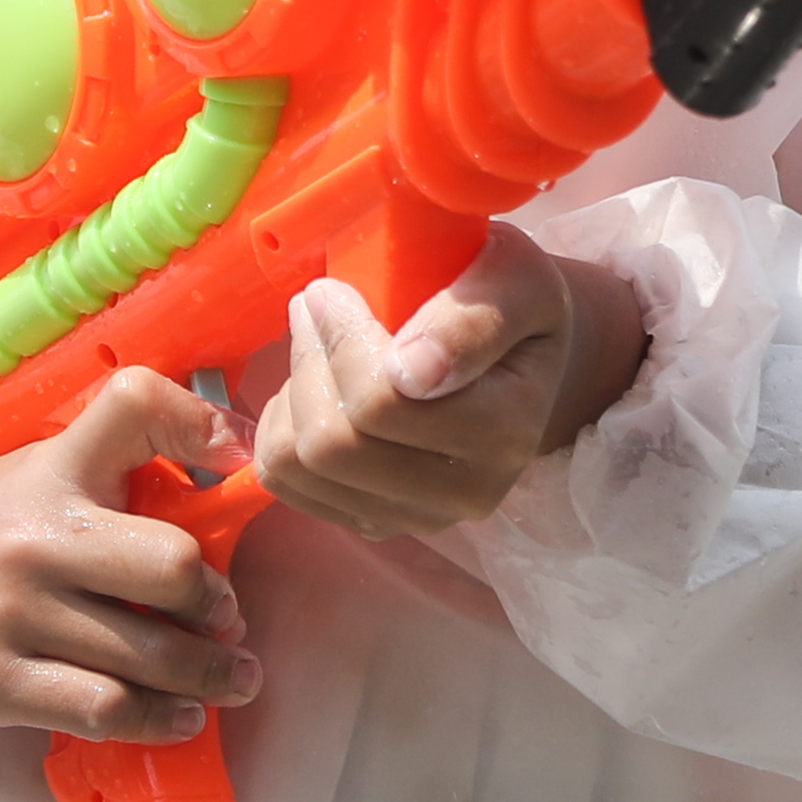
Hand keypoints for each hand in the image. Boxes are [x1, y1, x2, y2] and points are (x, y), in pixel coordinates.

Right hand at [0, 368, 257, 742]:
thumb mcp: (41, 466)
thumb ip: (118, 468)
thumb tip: (227, 471)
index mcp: (56, 467)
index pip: (134, 405)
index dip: (201, 423)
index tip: (239, 457)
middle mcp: (39, 538)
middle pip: (171, 566)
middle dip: (218, 603)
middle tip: (230, 619)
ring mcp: (14, 615)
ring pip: (148, 656)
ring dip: (209, 676)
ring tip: (231, 678)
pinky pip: (100, 709)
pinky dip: (157, 719)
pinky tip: (181, 717)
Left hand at [252, 226, 649, 537]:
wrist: (519, 355)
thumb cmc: (509, 302)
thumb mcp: (514, 279)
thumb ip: (470, 318)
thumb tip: (409, 374)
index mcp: (504, 433)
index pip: (380, 404)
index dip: (339, 338)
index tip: (334, 289)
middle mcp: (465, 493)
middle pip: (332, 445)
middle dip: (308, 364)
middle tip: (315, 306)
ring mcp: (417, 516)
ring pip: (299, 467)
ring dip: (291, 396)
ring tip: (317, 348)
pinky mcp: (376, 522)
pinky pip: (289, 484)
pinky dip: (282, 429)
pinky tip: (316, 390)